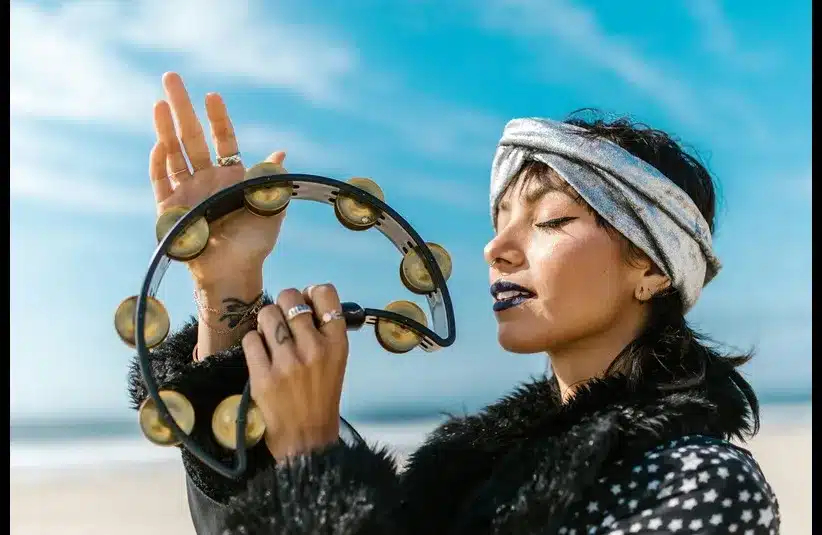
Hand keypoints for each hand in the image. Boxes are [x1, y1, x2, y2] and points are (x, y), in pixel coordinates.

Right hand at [148, 72, 285, 284]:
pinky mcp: (170, 209)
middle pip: (192, 137)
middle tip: (172, 77)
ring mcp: (187, 191)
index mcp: (232, 176)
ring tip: (159, 102)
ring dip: (165, 128)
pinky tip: (160, 143)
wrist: (234, 272)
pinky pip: (161, 181)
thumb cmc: (255, 243)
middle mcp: (207, 179)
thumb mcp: (270, 208)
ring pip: (173, 153)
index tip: (213, 96)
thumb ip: (272, 180)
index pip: (223, 139)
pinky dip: (160, 163)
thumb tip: (281, 153)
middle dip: (183, 107)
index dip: (218, 118)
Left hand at [241, 284, 348, 460]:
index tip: (307, 304)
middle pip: (290, 298)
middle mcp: (314, 348)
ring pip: (266, 314)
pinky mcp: (263, 376)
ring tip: (270, 337)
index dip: (311, 293)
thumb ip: (324, 331)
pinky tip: (260, 354)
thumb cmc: (322, 394)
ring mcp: (287, 362)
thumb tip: (302, 299)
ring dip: (265, 322)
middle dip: (283, 305)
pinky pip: (250, 339)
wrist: (307, 437)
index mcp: (337, 343)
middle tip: (283, 320)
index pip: (325, 293)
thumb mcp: (336, 360)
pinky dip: (253, 342)